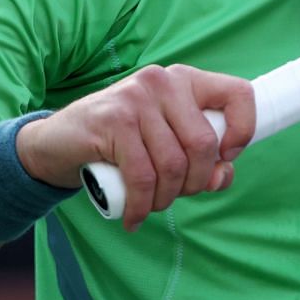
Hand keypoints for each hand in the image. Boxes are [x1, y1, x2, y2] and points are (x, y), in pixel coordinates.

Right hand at [16, 65, 256, 230]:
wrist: (56, 142)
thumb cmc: (120, 145)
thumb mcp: (165, 145)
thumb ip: (200, 160)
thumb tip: (221, 177)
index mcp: (186, 81)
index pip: (239, 94)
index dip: (243, 131)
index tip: (226, 158)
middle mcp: (164, 82)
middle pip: (203, 144)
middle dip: (195, 183)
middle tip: (175, 195)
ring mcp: (137, 98)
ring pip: (173, 164)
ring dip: (166, 199)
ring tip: (151, 206)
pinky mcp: (113, 120)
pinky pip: (142, 176)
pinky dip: (142, 206)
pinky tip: (134, 218)